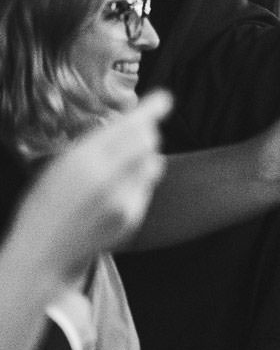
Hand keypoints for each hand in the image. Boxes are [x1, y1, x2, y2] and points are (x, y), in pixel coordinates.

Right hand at [16, 92, 167, 284]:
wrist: (46, 252)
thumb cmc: (44, 204)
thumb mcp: (59, 166)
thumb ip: (92, 147)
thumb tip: (125, 126)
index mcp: (82, 159)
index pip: (128, 127)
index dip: (150, 111)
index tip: (164, 98)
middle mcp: (107, 178)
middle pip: (148, 142)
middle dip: (148, 132)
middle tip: (141, 130)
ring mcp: (124, 199)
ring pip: (153, 165)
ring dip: (146, 157)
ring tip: (122, 164)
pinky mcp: (134, 217)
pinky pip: (146, 188)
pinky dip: (139, 181)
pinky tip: (116, 190)